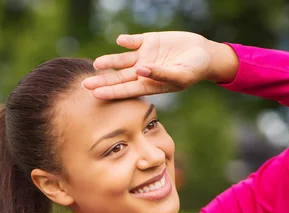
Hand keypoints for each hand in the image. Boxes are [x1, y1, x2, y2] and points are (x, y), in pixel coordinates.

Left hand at [82, 31, 238, 99]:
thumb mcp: (180, 75)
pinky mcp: (148, 41)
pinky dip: (127, 41)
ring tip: (97, 64)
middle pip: (118, 78)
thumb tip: (141, 70)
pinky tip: (121, 41)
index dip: (111, 92)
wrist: (203, 54)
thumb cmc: (194, 70)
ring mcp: (144, 56)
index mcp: (149, 85)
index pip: (126, 90)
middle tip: (85, 84)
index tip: (96, 95)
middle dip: (102, 81)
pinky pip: (133, 41)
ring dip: (110, 62)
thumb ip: (160, 74)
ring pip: (122, 60)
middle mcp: (143, 72)